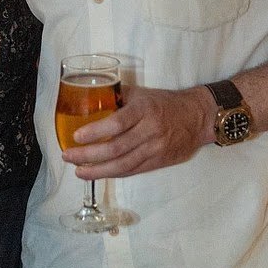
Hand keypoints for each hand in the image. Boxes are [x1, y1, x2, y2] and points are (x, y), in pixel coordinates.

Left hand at [61, 85, 214, 178]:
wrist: (198, 117)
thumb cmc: (165, 102)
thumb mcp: (142, 94)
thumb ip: (117, 97)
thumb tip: (89, 100)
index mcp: (144, 110)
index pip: (117, 123)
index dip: (95, 132)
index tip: (76, 136)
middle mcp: (150, 131)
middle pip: (116, 148)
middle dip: (88, 156)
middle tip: (68, 156)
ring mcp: (155, 149)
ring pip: (123, 165)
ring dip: (98, 171)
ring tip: (78, 171)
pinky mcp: (159, 162)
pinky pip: (132, 171)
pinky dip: (113, 173)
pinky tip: (98, 174)